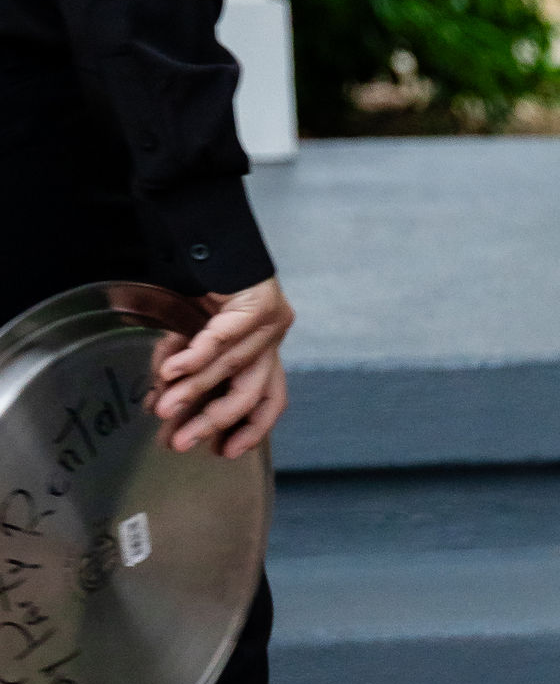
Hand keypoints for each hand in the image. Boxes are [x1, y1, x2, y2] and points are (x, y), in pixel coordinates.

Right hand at [151, 276, 293, 458]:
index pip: (270, 399)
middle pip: (248, 392)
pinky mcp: (257, 304)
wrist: (205, 231)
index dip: (252, 428)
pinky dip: (194, 356)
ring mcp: (270, 322)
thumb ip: (184, 364)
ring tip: (164, 407)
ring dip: (192, 390)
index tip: (227, 452)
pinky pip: (222, 338)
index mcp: (265, 349)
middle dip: (211, 420)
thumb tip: (162, 398)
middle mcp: (273, 338)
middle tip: (180, 440)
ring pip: (230, 368)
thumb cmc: (200, 280)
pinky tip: (171, 371)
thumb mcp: (191, 330)